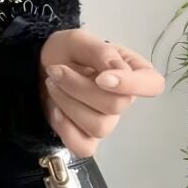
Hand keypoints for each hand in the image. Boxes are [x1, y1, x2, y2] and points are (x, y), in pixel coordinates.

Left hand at [37, 28, 165, 157]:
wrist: (35, 66)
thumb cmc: (63, 52)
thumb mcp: (77, 40)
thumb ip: (100, 52)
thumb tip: (117, 71)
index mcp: (131, 71)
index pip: (152, 84)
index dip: (130, 85)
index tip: (101, 78)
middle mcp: (123, 99)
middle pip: (116, 106)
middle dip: (79, 88)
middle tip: (55, 71)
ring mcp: (106, 121)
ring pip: (99, 127)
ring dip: (67, 103)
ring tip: (52, 84)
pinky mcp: (86, 137)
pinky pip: (84, 147)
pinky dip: (65, 129)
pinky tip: (55, 111)